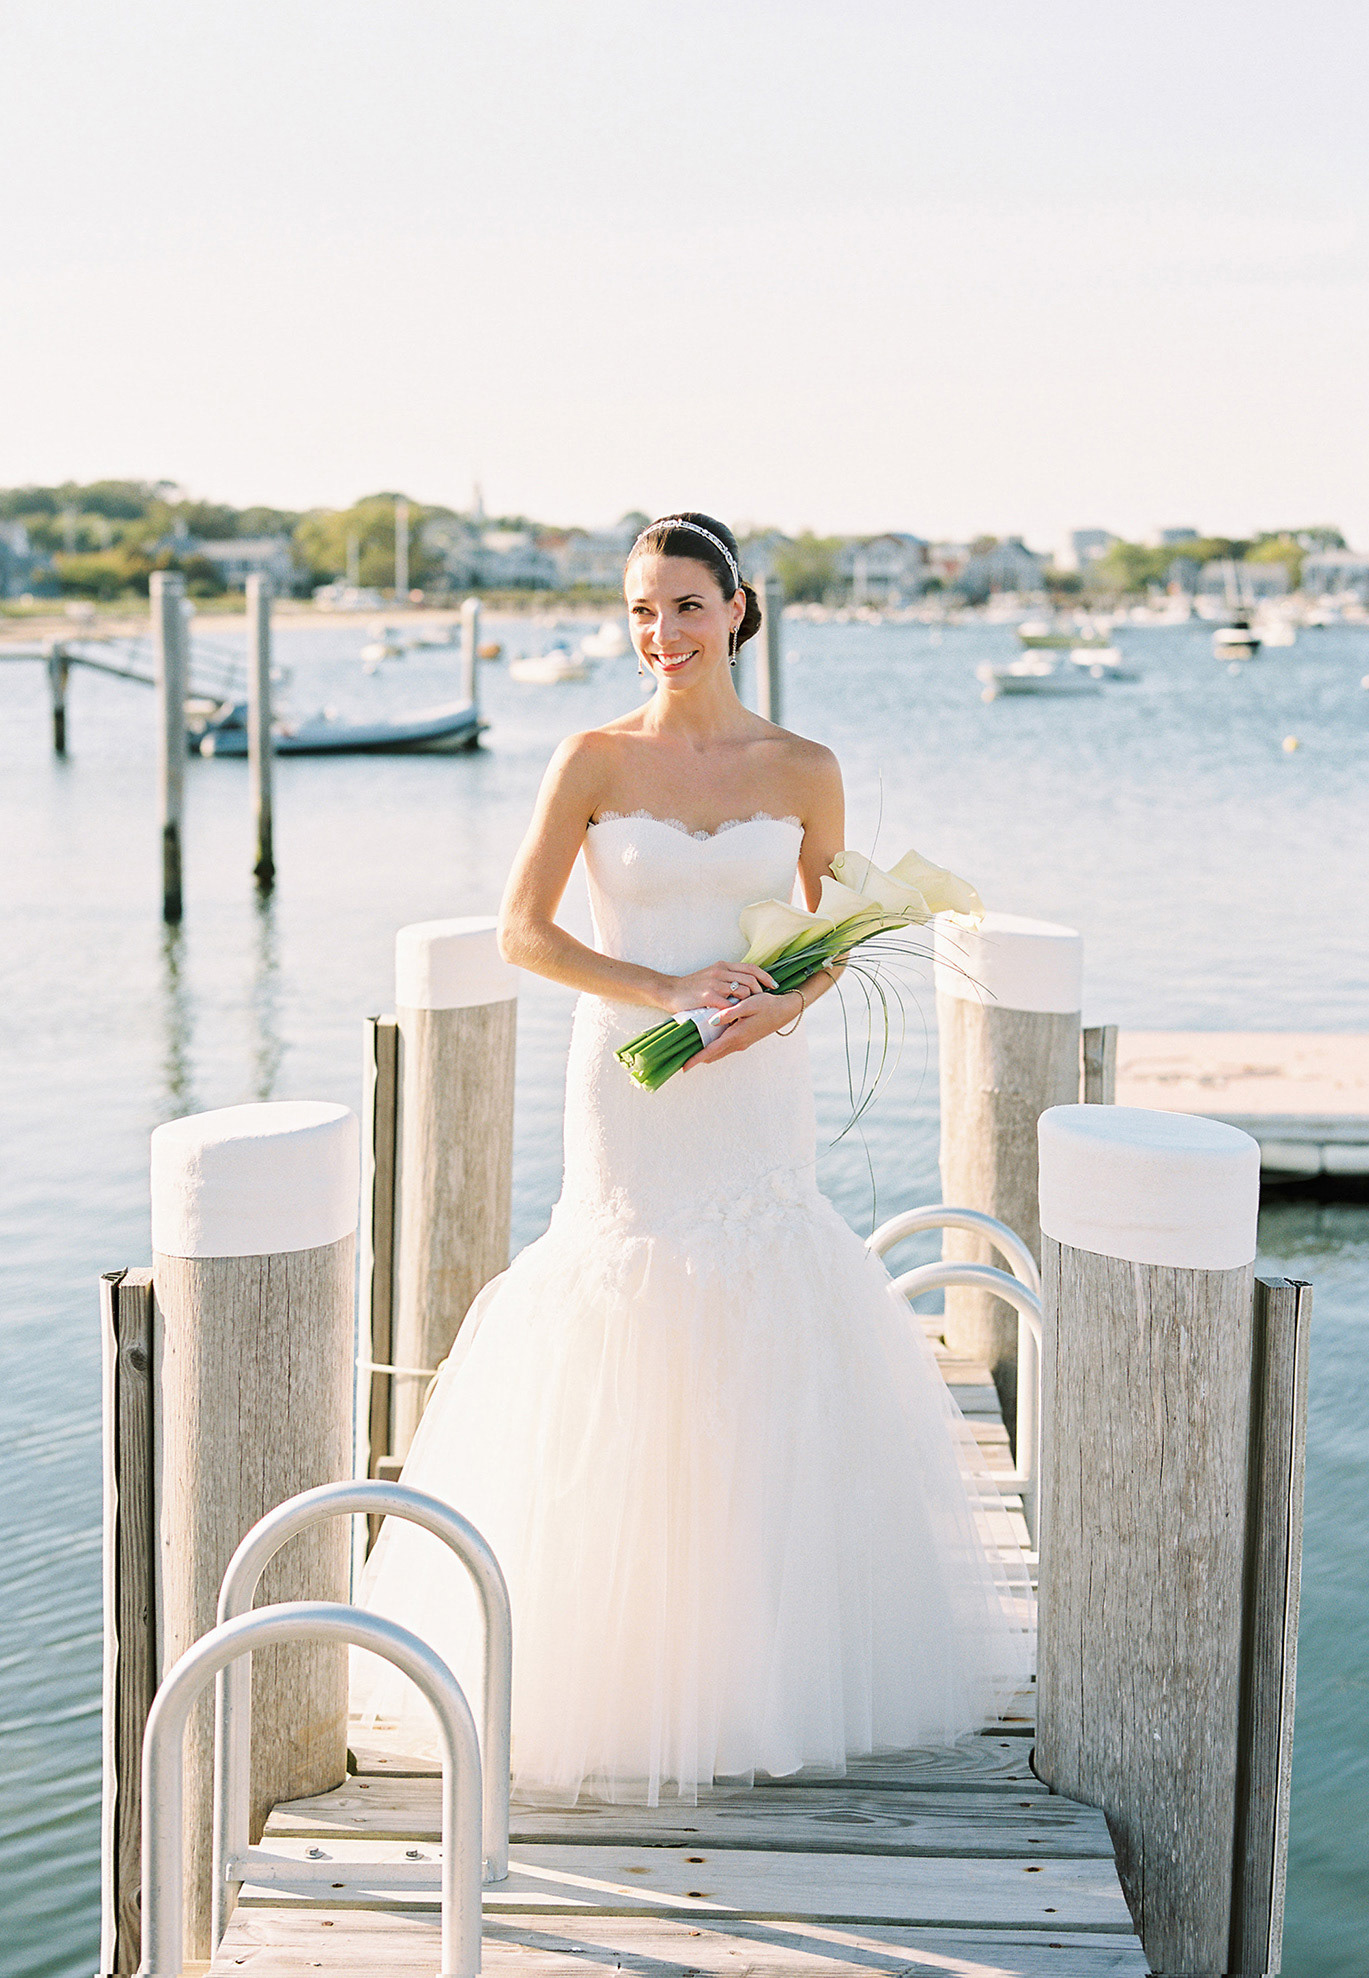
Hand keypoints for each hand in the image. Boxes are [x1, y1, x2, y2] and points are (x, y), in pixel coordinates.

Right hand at [660, 960, 776, 1013]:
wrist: (669, 990)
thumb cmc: (691, 986)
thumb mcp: (711, 975)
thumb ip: (727, 977)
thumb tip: (747, 983)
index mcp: (723, 966)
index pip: (751, 968)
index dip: (765, 977)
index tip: (773, 986)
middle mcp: (720, 972)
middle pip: (750, 980)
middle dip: (760, 992)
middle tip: (763, 1001)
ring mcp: (714, 984)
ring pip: (743, 991)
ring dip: (749, 1002)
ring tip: (750, 1010)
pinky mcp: (708, 996)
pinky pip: (729, 1005)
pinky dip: (736, 1012)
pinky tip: (738, 1017)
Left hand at [684, 989, 802, 1068]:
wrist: (784, 1011)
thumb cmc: (767, 1005)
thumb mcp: (748, 1004)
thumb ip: (729, 1013)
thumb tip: (711, 1021)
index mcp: (736, 1035)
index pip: (711, 1051)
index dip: (696, 1059)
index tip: (684, 1066)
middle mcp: (738, 1043)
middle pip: (712, 1055)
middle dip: (697, 1058)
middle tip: (681, 1058)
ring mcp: (742, 1043)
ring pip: (718, 1052)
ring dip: (706, 1053)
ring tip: (690, 1050)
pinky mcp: (744, 1040)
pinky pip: (725, 1048)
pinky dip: (714, 1048)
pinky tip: (707, 1041)